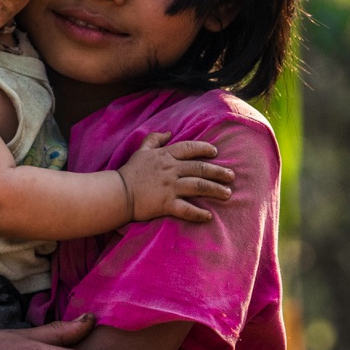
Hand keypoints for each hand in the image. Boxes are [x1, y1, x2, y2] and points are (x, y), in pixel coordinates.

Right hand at [115, 133, 232, 221]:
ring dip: (215, 189)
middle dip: (218, 171)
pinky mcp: (166, 204)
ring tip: (227, 193)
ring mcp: (170, 187)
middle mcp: (171, 170)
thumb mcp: (141, 150)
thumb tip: (169, 132)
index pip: (190, 148)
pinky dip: (198, 213)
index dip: (204, 148)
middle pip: (200, 168)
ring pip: (198, 186)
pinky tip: (209, 216)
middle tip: (231, 176)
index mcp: (166, 156)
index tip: (215, 152)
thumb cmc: (129, 172)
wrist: (118, 192)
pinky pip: (186, 209)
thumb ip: (155, 139)